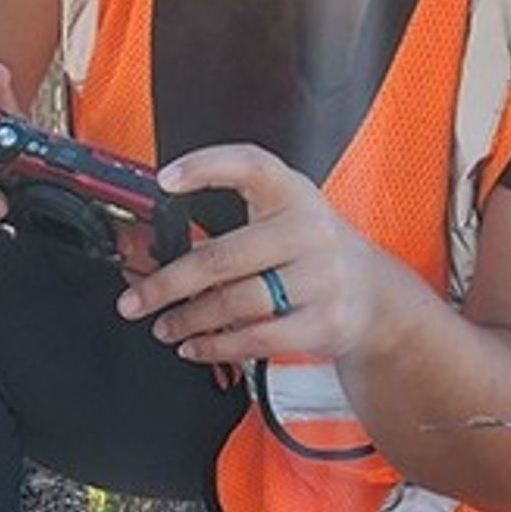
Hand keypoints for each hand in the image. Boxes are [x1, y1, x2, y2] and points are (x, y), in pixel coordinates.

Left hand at [116, 143, 402, 369]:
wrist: (375, 297)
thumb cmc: (311, 254)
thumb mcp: (280, 222)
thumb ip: (223, 230)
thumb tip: (144, 255)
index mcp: (293, 193)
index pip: (249, 165)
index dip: (205, 167)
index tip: (163, 180)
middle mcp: (310, 230)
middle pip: (223, 257)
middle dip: (168, 284)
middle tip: (135, 301)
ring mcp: (322, 278)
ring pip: (236, 303)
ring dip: (188, 319)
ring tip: (163, 326)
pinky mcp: (325, 321)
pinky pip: (257, 339)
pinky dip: (216, 346)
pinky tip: (193, 346)